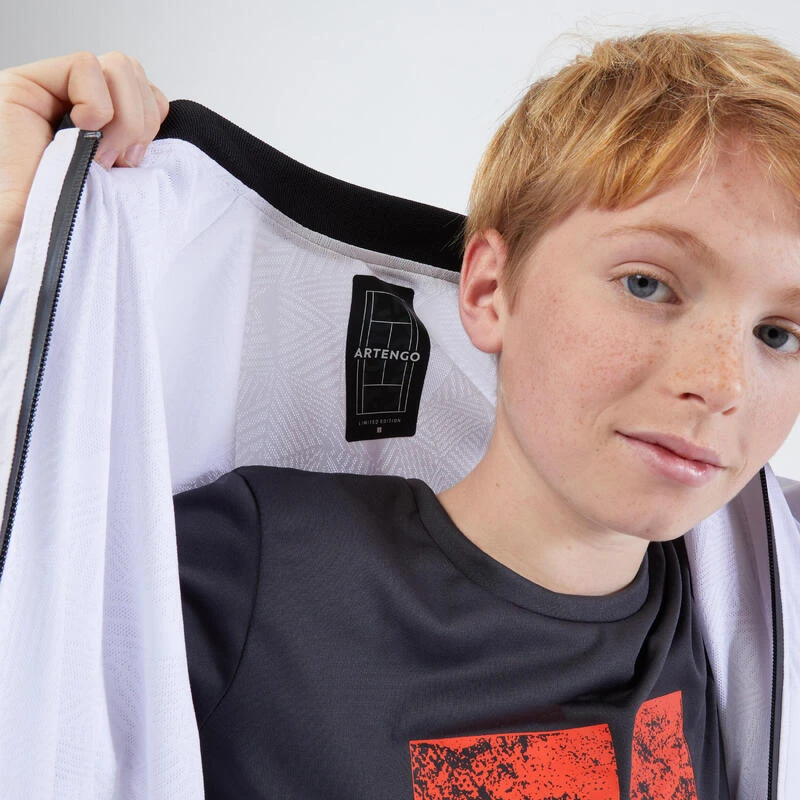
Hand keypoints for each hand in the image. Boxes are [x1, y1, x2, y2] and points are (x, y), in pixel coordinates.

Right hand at [0, 51, 168, 298]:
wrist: (34, 247)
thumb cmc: (76, 229)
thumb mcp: (126, 186)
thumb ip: (140, 148)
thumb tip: (166, 115)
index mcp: (105, 131)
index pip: (148, 94)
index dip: (154, 119)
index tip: (137, 163)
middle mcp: (77, 109)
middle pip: (135, 74)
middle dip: (141, 119)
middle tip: (119, 162)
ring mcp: (51, 96)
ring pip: (118, 67)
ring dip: (123, 116)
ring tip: (101, 156)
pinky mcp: (24, 87)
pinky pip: (85, 65)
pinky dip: (97, 103)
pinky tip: (82, 132)